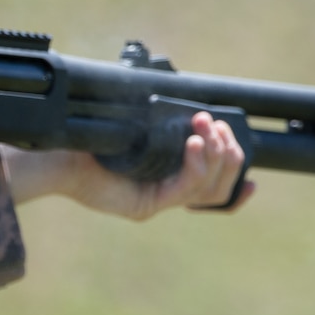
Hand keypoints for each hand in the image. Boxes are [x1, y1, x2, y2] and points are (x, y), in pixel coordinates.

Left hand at [0, 111, 255, 218]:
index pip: (213, 190)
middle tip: (219, 124)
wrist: (60, 154)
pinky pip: (184, 187)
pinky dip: (196, 163)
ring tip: (207, 128)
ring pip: (207, 187)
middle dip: (230, 152)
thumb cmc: (94, 137)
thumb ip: (166, 124)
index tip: (254, 172)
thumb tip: (196, 110)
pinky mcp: (146, 204)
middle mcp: (165, 194)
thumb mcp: (139, 126)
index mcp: (167, 178)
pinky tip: (195, 143)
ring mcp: (157, 201)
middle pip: (219, 186)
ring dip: (216, 154)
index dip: (236, 180)